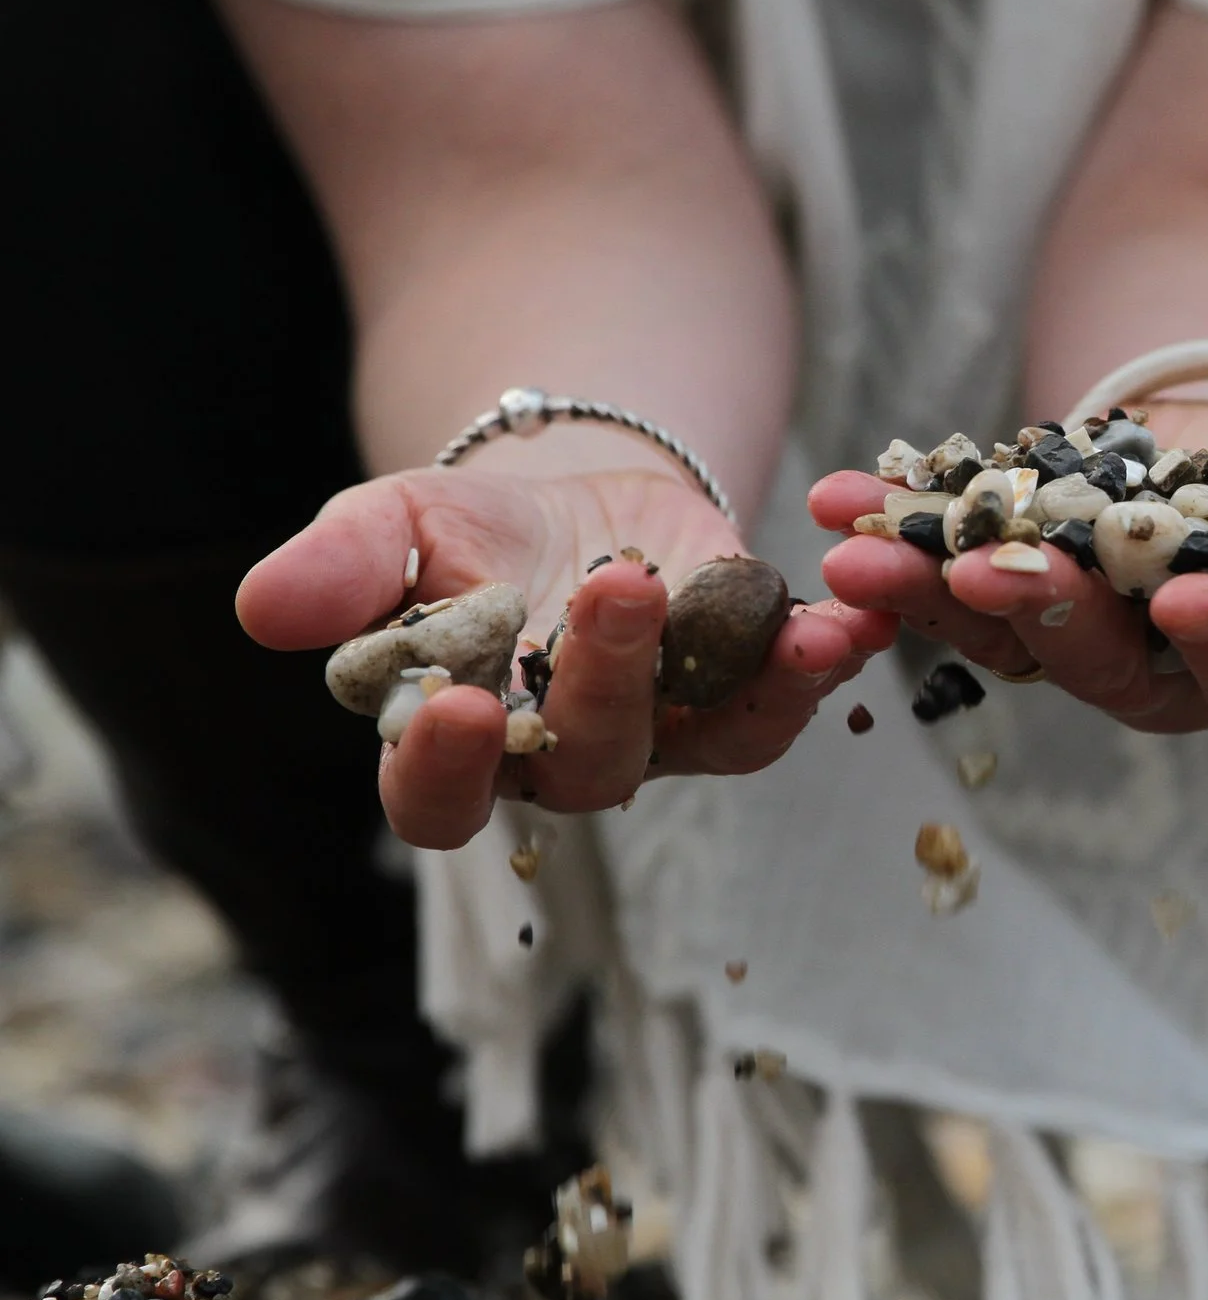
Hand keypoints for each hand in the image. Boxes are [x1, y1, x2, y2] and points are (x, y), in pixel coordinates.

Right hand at [239, 467, 895, 848]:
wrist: (573, 499)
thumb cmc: (463, 535)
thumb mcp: (391, 527)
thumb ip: (340, 570)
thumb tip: (265, 610)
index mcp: (457, 747)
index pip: (435, 800)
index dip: (443, 769)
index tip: (456, 708)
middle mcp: (564, 762)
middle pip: (589, 760)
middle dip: (608, 678)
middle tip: (618, 585)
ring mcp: (666, 739)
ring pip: (709, 742)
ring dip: (748, 686)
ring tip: (781, 623)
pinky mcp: (744, 698)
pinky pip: (788, 703)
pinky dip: (823, 664)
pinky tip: (850, 621)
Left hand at [814, 403, 1207, 732]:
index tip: (1185, 597)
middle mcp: (1166, 666)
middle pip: (1098, 657)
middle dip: (1038, 613)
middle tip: (984, 574)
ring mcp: (1084, 627)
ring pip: (1003, 626)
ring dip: (929, 591)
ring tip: (859, 555)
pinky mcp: (1022, 574)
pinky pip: (953, 563)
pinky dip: (898, 534)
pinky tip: (842, 498)